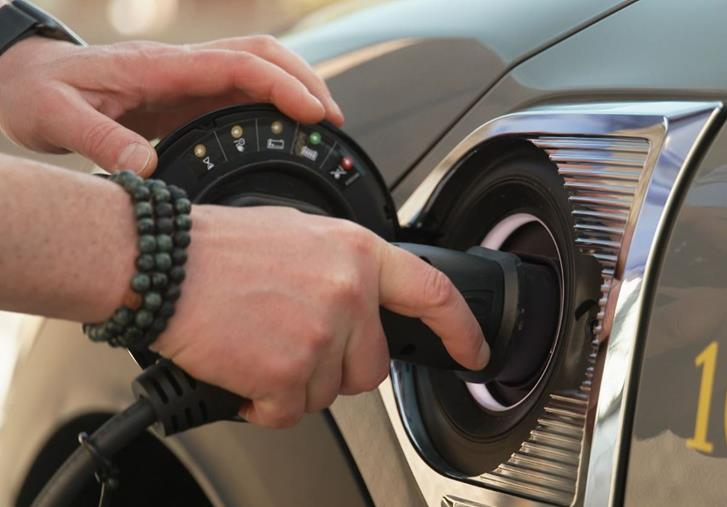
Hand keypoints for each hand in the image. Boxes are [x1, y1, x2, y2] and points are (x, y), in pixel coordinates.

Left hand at [0, 35, 341, 174]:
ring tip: (323, 123)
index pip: (238, 64)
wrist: (25, 79)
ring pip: (257, 67)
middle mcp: (182, 67)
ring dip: (295, 86)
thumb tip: (145, 170)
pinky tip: (286, 128)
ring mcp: (187, 79)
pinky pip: (242, 91)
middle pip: (261, 54)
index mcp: (160, 67)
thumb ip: (99, 141)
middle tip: (333, 119)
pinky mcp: (187, 96)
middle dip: (304, 79)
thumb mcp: (56, 118)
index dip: (282, 85)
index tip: (313, 113)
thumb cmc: (38, 93)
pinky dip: (273, 103)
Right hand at [153, 206, 489, 427]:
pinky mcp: (288, 373)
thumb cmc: (218, 248)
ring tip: (259, 346)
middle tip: (296, 344)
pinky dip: (265, 403)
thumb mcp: (299, 233)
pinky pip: (290, 412)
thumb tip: (363, 299)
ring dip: (296, 383)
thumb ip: (343, 267)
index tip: (472, 351)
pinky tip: (243, 370)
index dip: (461, 328)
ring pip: (329, 392)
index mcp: (357, 252)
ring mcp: (321, 333)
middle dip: (339, 367)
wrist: (161, 264)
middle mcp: (348, 292)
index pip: (433, 293)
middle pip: (373, 365)